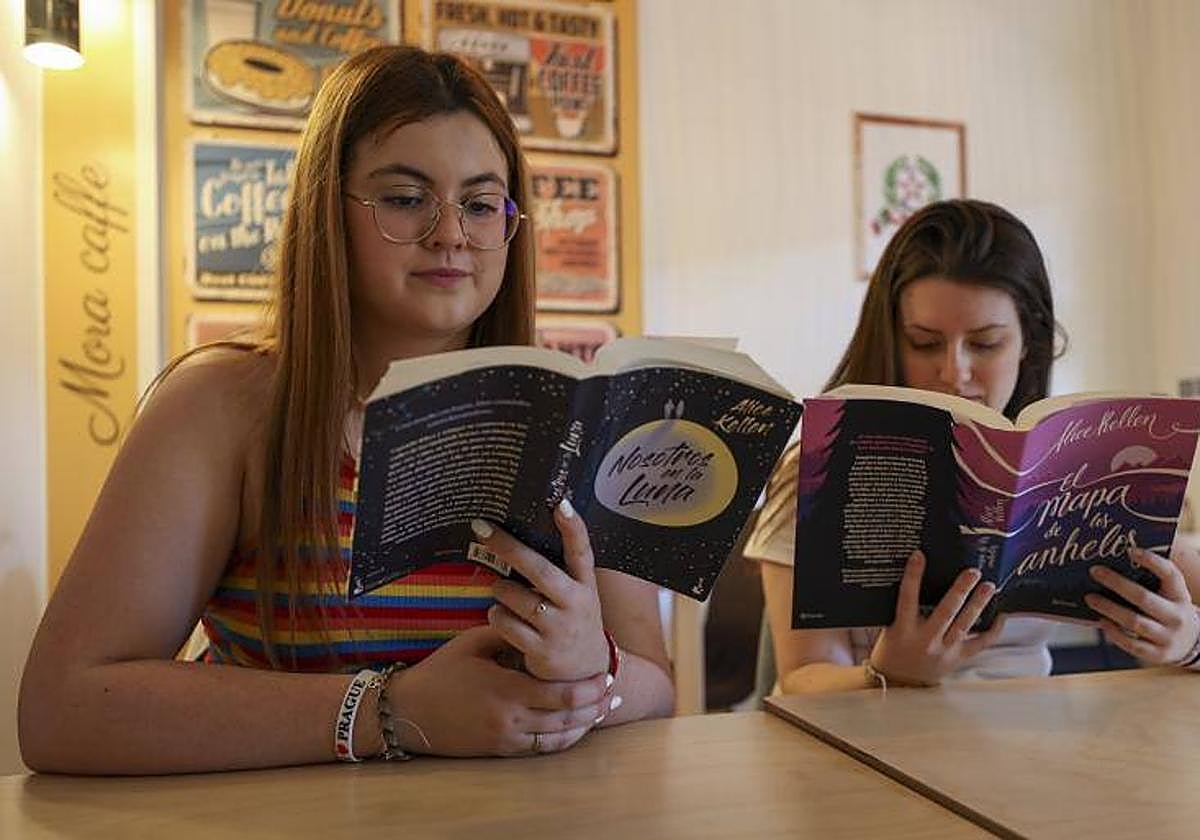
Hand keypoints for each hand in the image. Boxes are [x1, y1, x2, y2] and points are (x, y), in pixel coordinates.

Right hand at [388, 625, 610, 756]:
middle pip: (566, 718)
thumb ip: (508, 632)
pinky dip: (562, 740)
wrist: (408, 711)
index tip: (604, 677)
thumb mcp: (473, 644)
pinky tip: (575, 729)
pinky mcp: (500, 750)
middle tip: (613, 695)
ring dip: (583, 726)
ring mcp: (506, 738)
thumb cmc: (440, 673)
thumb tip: (536, 619)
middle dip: (594, 707)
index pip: (560, 694)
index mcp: (506, 690)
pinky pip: (540, 749)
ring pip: (557, 738)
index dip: (588, 689)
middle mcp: (510, 719)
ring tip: (602, 711)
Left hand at [475, 498, 609, 681]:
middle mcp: (576, 603)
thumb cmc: (573, 620)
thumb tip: (520, 535)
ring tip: (502, 591)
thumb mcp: (577, 594)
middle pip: (539, 569)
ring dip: (500, 590)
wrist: (588, 671)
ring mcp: (559, 627)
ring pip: (515, 596)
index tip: (561, 504)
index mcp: (585, 584)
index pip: (581, 550)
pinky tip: (501, 615)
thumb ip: (558, 570)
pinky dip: (497, 616)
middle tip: (482, 529)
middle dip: (508, 546)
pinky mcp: (542, 650)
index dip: (573, 527)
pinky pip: (506, 623)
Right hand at [869, 550, 1006, 685]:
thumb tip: (918, 579)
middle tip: (972, 572)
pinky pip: (979, 644)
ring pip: (964, 625)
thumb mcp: (890, 628)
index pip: (907, 598)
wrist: (899, 683)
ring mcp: (944, 651)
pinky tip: (1000, 616)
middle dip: (960, 590)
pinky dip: (992, 631)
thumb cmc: (892, 650)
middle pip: (945, 611)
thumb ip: (903, 610)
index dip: (913, 576)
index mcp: (902, 630)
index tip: (919, 556)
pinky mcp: (957, 659)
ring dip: (978, 604)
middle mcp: (925, 640)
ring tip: (988, 586)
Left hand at [1085, 547, 1199, 665]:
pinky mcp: (1158, 655)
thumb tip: (1116, 561)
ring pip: (1134, 621)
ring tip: (1090, 597)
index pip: (1171, 575)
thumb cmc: (1169, 610)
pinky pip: (1131, 643)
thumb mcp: (1170, 594)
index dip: (1152, 562)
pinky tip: (1101, 621)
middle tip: (1095, 571)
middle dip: (1117, 583)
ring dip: (1109, 608)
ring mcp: (1168, 637)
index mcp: (1180, 596)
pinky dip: (1113, 632)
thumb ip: (1152, 580)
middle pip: (1144, 598)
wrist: (1191, 643)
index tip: (1131, 551)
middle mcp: (1177, 617)